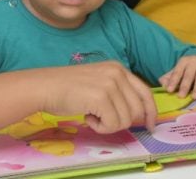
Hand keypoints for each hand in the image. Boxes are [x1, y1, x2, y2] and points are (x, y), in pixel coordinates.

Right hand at [39, 61, 156, 132]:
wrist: (44, 87)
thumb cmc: (66, 88)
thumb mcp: (98, 82)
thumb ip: (118, 93)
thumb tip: (138, 114)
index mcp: (118, 68)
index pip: (145, 92)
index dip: (150, 111)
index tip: (150, 125)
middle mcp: (117, 73)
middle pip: (137, 110)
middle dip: (121, 121)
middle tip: (101, 118)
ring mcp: (110, 84)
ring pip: (126, 120)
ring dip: (108, 125)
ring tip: (91, 115)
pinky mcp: (101, 97)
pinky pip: (113, 124)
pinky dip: (100, 127)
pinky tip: (87, 117)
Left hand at [159, 55, 195, 98]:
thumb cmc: (189, 68)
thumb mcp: (180, 69)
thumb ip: (170, 76)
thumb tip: (162, 83)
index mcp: (183, 62)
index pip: (177, 72)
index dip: (173, 81)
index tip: (169, 90)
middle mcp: (194, 62)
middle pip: (189, 75)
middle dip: (185, 86)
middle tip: (181, 96)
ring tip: (195, 97)